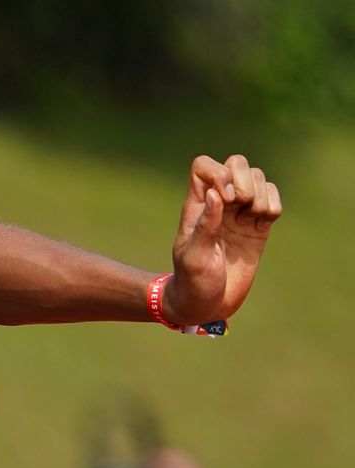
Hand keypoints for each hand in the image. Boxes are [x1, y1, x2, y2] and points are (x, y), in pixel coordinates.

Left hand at [164, 154, 282, 327]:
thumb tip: (215, 194)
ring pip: (258, 178)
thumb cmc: (192, 282)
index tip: (223, 198)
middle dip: (244, 179)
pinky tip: (265, 222)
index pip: (203, 166)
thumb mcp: (193, 257)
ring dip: (261, 194)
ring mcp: (240, 213)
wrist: (208, 303)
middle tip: (239, 206)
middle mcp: (219, 204)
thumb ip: (205, 226)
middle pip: (236, 164)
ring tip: (252, 218)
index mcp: (196, 206)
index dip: (218, 172)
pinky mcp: (259, 225)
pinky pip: (273, 198)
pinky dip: (274, 204)